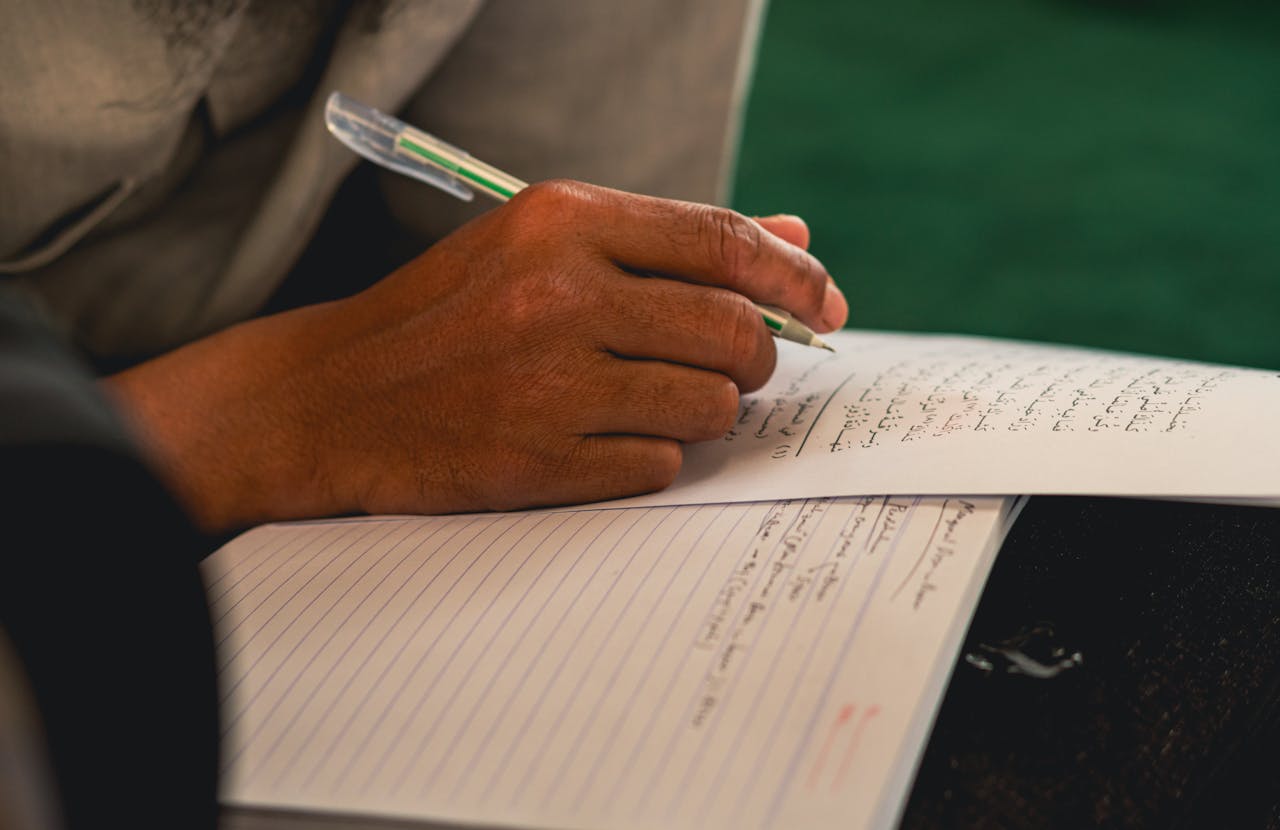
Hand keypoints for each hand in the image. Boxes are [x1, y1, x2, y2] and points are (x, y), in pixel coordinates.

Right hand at [107, 181, 846, 529]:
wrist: (334, 398)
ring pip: (708, 407)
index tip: (826, 304)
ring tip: (657, 401)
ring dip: (706, 412)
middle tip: (739, 367)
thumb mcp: (542, 246)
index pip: (721, 242)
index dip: (792, 278)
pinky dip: (652, 457)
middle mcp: (561, 296)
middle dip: (756, 358)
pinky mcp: (540, 462)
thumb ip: (668, 242)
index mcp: (562, 222)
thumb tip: (791, 243)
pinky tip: (606, 440)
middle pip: (732, 332)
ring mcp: (550, 384)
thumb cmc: (448, 315)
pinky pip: (659, 467)